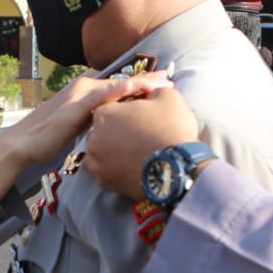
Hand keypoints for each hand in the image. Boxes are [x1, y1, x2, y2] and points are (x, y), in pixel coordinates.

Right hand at [0, 72, 170, 197]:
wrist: (24, 144)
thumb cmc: (49, 137)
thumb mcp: (79, 126)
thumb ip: (95, 120)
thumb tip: (111, 126)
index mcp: (86, 92)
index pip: (118, 84)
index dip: (141, 82)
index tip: (163, 82)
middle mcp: (83, 88)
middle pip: (121, 81)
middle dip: (147, 79)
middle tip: (171, 78)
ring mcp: (79, 95)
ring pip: (115, 85)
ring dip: (139, 82)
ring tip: (162, 82)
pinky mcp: (74, 107)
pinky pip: (100, 96)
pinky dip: (117, 91)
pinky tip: (133, 88)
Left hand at [84, 85, 198, 199]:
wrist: (179, 168)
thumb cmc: (171, 128)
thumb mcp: (167, 96)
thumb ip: (153, 89)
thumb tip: (152, 91)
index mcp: (104, 113)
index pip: (112, 106)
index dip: (129, 109)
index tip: (144, 114)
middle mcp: (93, 138)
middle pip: (103, 130)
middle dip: (118, 130)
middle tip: (140, 133)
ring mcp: (97, 162)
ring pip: (101, 152)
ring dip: (113, 150)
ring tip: (134, 150)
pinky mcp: (106, 182)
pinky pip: (106, 172)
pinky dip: (116, 168)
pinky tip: (131, 165)